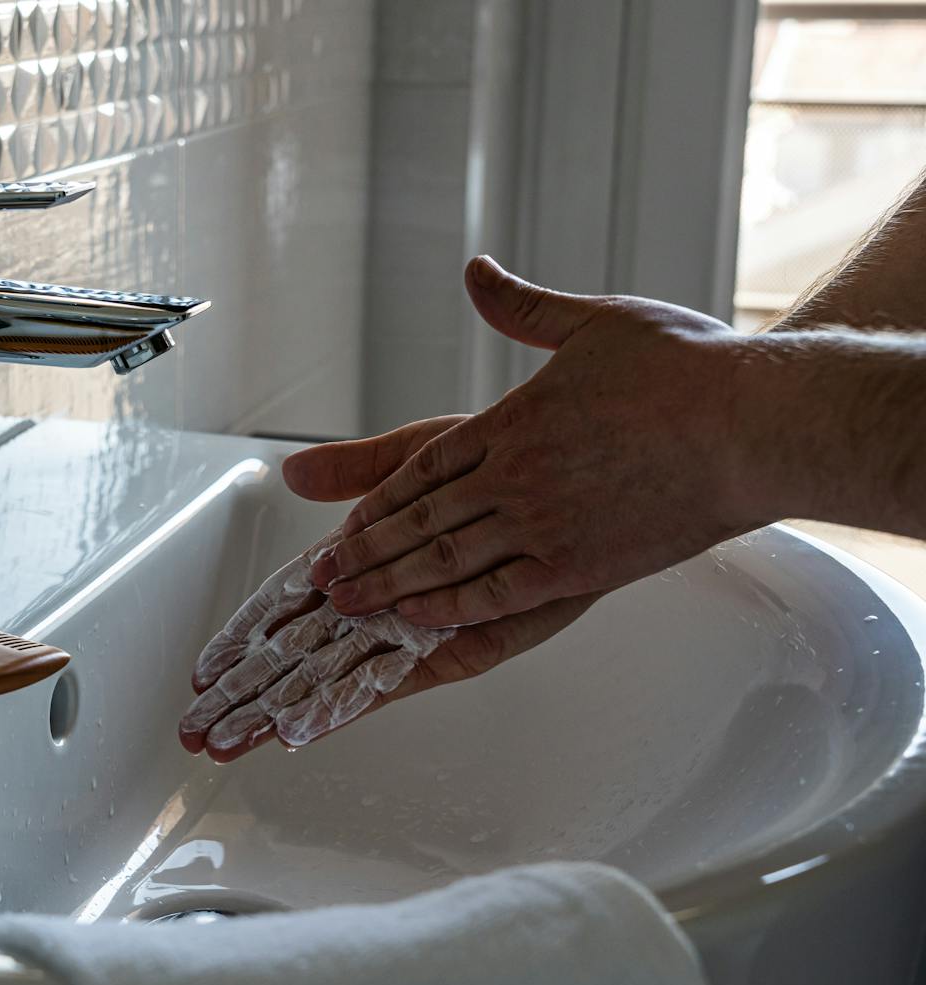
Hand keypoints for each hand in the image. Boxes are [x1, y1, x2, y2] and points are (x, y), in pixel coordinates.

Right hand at [181, 417, 588, 762]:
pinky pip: (388, 684)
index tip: (204, 670)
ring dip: (277, 712)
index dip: (243, 637)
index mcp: (367, 560)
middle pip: (297, 657)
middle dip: (245, 693)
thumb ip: (355, 474)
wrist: (585, 481)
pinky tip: (298, 730)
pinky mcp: (455, 648)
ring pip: (330, 680)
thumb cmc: (510, 468)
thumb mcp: (418, 458)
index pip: (287, 607)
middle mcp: (384, 605)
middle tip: (197, 729)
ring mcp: (416, 631)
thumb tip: (294, 473)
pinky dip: (339, 707)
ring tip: (230, 743)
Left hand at [310, 255, 750, 627]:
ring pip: (445, 562)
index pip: (422, 467)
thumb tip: (477, 271)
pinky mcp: (580, 566)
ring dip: (390, 586)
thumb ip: (524, 308)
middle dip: (365, 553)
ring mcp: (544, 524)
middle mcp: (515, 475)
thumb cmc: (685, 368)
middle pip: (419, 521)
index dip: (377, 497)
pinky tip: (420, 622)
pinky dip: (453, 609)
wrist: (754, 423)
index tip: (343, 521)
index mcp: (513, 420)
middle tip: (320, 579)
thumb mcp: (594, 323)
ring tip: (348, 607)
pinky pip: (499, 594)